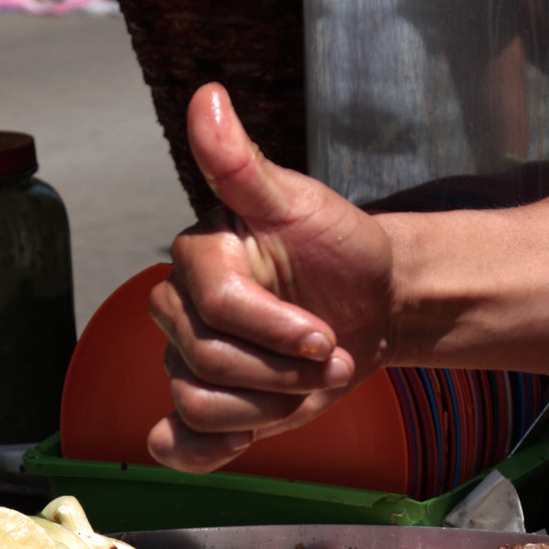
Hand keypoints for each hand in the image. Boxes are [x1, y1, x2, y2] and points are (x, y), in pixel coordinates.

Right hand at [146, 84, 395, 471]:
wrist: (372, 302)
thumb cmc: (340, 248)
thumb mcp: (303, 203)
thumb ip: (245, 163)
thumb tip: (207, 98)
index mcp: (198, 257)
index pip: (218, 307)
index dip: (275, 330)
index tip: (326, 334)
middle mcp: (182, 308)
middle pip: (206, 361)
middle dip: (281, 369)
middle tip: (331, 355)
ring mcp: (190, 359)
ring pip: (200, 403)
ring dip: (268, 406)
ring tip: (311, 383)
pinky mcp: (208, 402)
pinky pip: (177, 440)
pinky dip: (200, 451)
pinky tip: (238, 442)